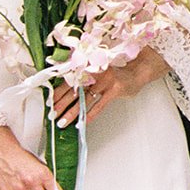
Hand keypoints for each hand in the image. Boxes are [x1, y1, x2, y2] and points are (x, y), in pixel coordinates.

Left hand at [51, 47, 169, 126]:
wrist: (139, 70)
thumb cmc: (118, 72)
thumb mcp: (100, 70)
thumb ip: (86, 76)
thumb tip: (68, 88)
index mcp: (90, 67)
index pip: (70, 81)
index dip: (59, 92)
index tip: (50, 101)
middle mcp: (96, 73)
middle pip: (75, 91)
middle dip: (61, 104)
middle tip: (52, 114)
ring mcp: (106, 81)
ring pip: (85, 100)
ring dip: (73, 113)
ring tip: (63, 122)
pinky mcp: (115, 90)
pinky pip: (100, 105)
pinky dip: (90, 115)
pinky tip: (83, 123)